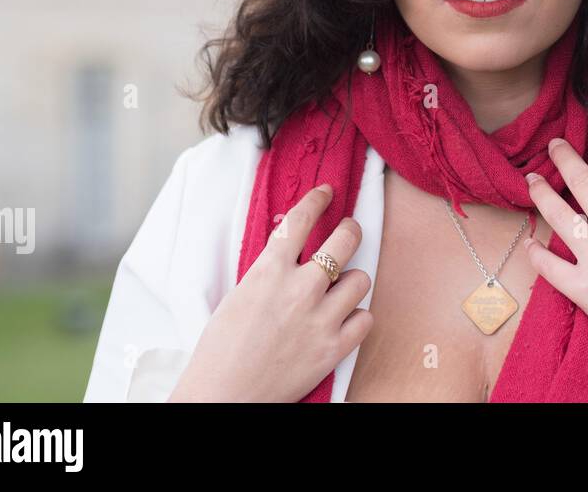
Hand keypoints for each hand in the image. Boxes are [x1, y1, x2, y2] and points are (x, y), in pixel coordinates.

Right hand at [168, 182, 374, 401]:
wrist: (224, 396)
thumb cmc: (221, 348)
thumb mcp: (240, 294)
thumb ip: (271, 270)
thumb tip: (293, 248)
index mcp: (269, 272)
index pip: (301, 219)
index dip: (318, 200)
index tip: (327, 192)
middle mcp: (300, 290)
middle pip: (346, 240)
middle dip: (350, 230)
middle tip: (348, 232)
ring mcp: (320, 319)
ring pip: (362, 278)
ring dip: (352, 280)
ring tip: (341, 287)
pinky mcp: (333, 348)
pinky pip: (366, 319)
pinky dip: (357, 318)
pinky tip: (344, 320)